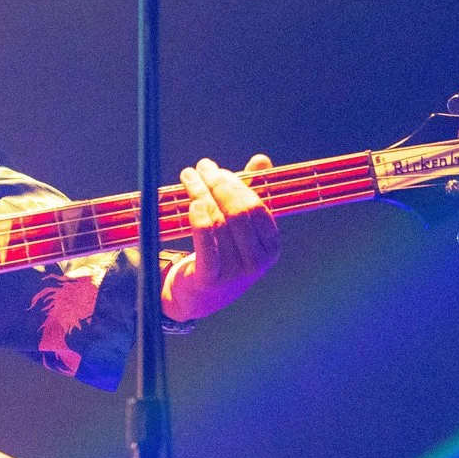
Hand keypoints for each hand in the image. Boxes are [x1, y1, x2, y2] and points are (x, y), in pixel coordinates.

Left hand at [162, 154, 279, 322]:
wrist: (200, 297)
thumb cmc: (223, 253)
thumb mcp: (240, 227)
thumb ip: (250, 193)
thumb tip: (262, 160)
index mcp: (270, 246)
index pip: (256, 207)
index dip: (237, 184)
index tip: (217, 171)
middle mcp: (257, 261)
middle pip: (238, 213)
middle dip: (218, 185)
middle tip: (201, 167)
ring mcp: (235, 272)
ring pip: (218, 223)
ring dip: (201, 193)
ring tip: (188, 176)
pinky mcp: (211, 280)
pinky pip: (206, 246)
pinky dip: (200, 222)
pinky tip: (193, 203)